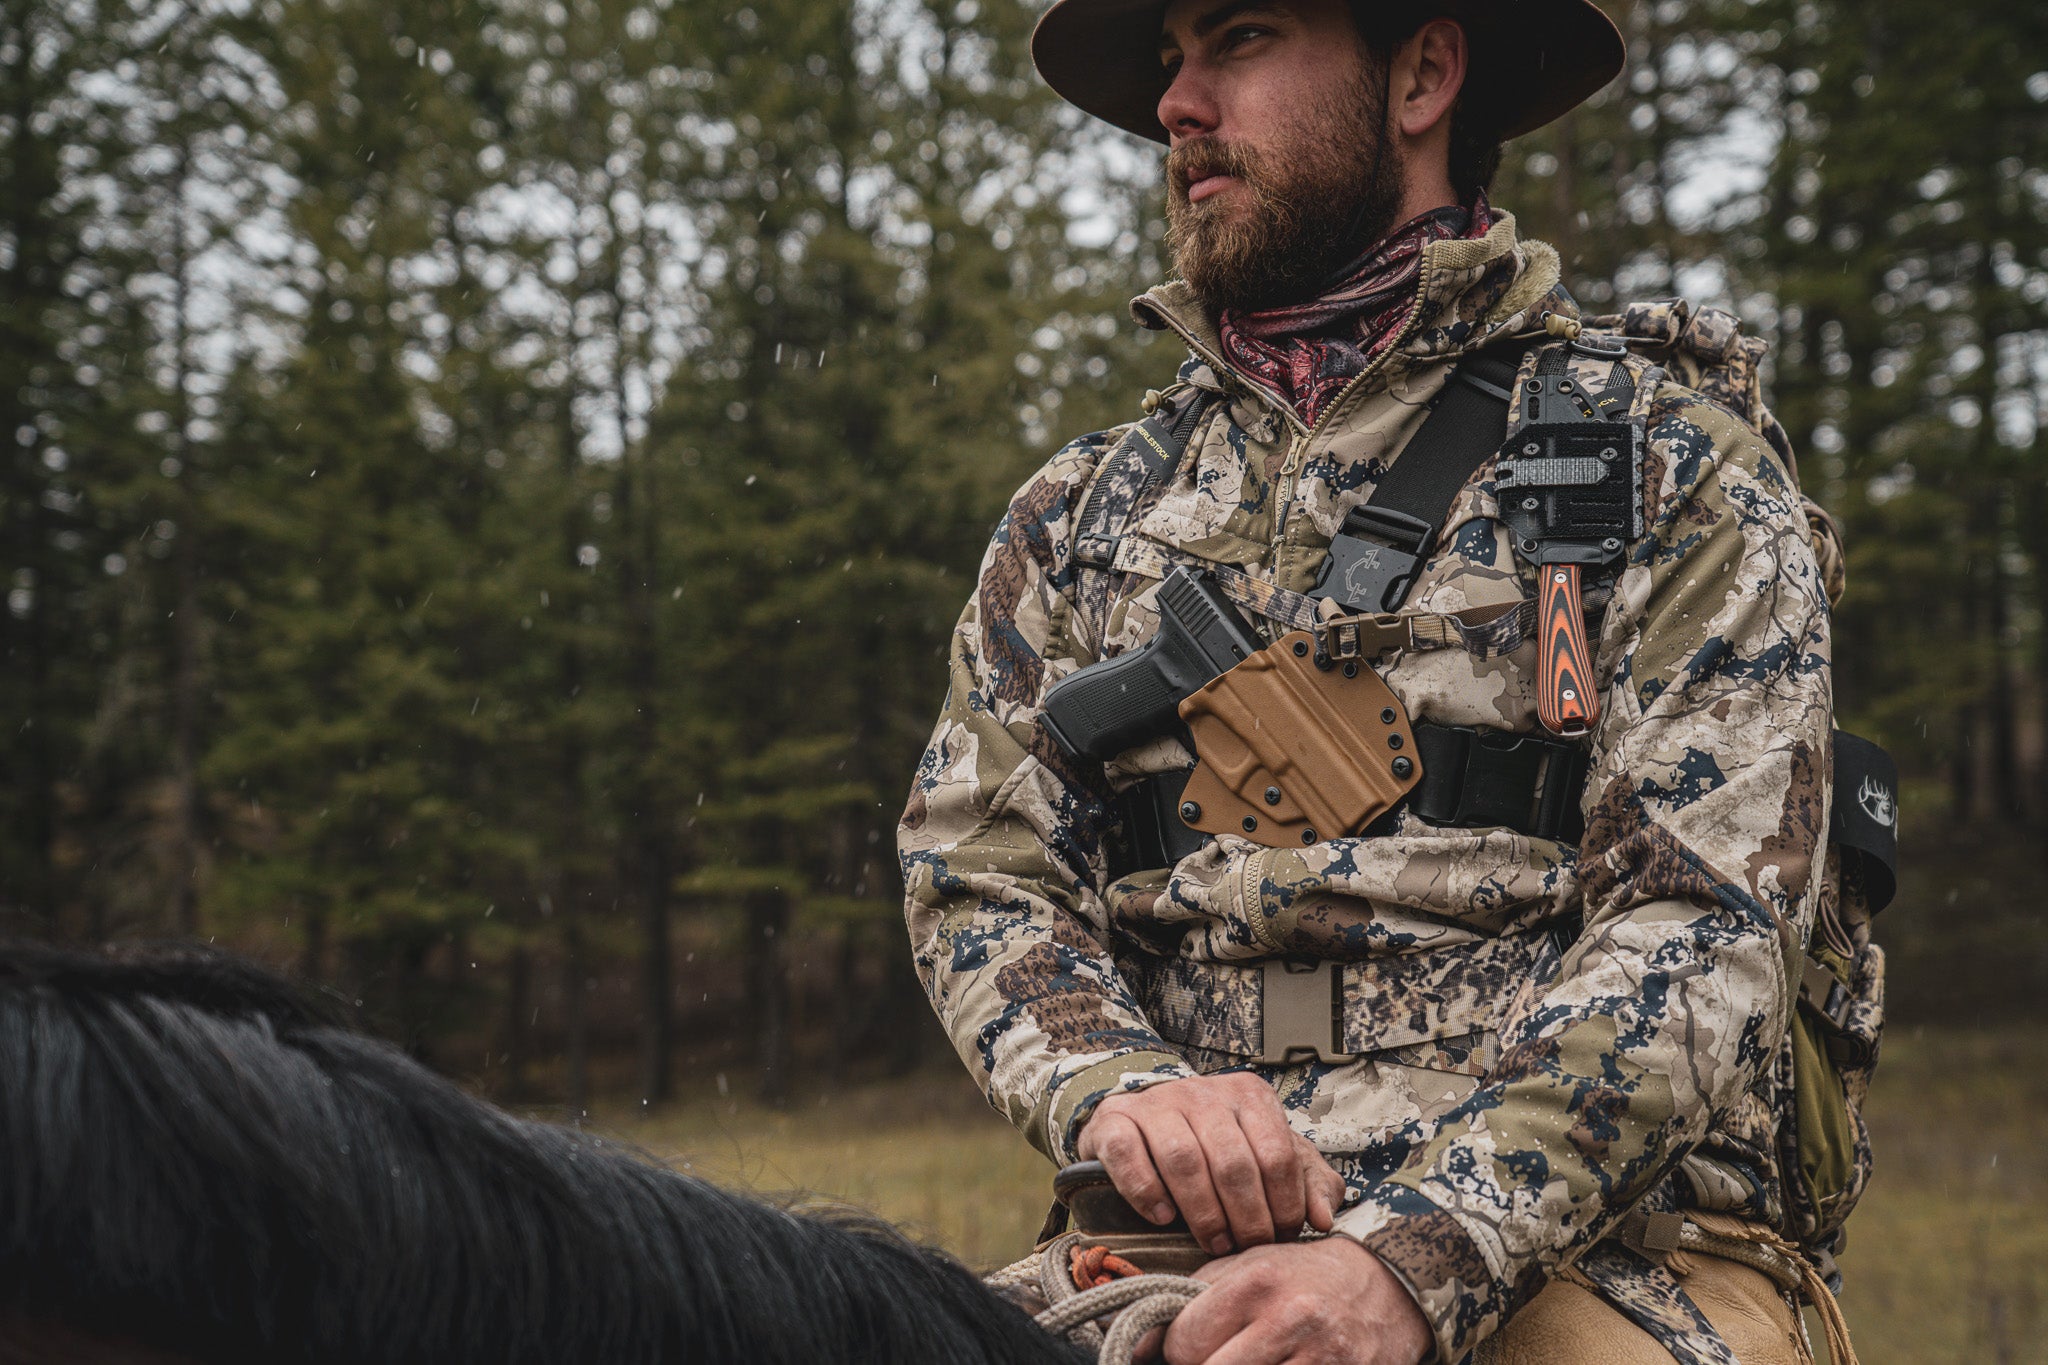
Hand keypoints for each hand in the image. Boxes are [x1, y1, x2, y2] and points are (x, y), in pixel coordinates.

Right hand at [1075, 1072, 1345, 1254]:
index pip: (1278, 1153)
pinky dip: (1145, 1190)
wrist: (1147, 1123)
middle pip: (1233, 1161)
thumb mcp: (1268, 1158)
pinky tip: (1162, 1217)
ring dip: (1202, 1212)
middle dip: (1245, 1217)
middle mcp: (1203, 1091)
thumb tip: (1324, 1219)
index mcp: (1249, 1095)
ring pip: (1184, 1159)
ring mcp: (1156, 1102)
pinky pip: (1128, 1154)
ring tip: (1212, 1243)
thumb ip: (1306, 1182)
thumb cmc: (1217, 1148)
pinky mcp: (1115, 1119)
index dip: (1283, 1204)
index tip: (1281, 1238)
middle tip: (1246, 1249)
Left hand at [1150, 1238, 1432, 1364]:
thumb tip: (1136, 1345)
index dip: (1180, 1352)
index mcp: (1257, 1282)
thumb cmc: (1304, 1276)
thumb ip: (1190, 1299)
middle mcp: (1290, 1318)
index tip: (1193, 1349)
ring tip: (1252, 1360)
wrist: (1387, 1284)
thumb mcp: (1249, 1266)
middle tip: (1221, 1357)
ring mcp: (1322, 1357)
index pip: (1185, 1342)